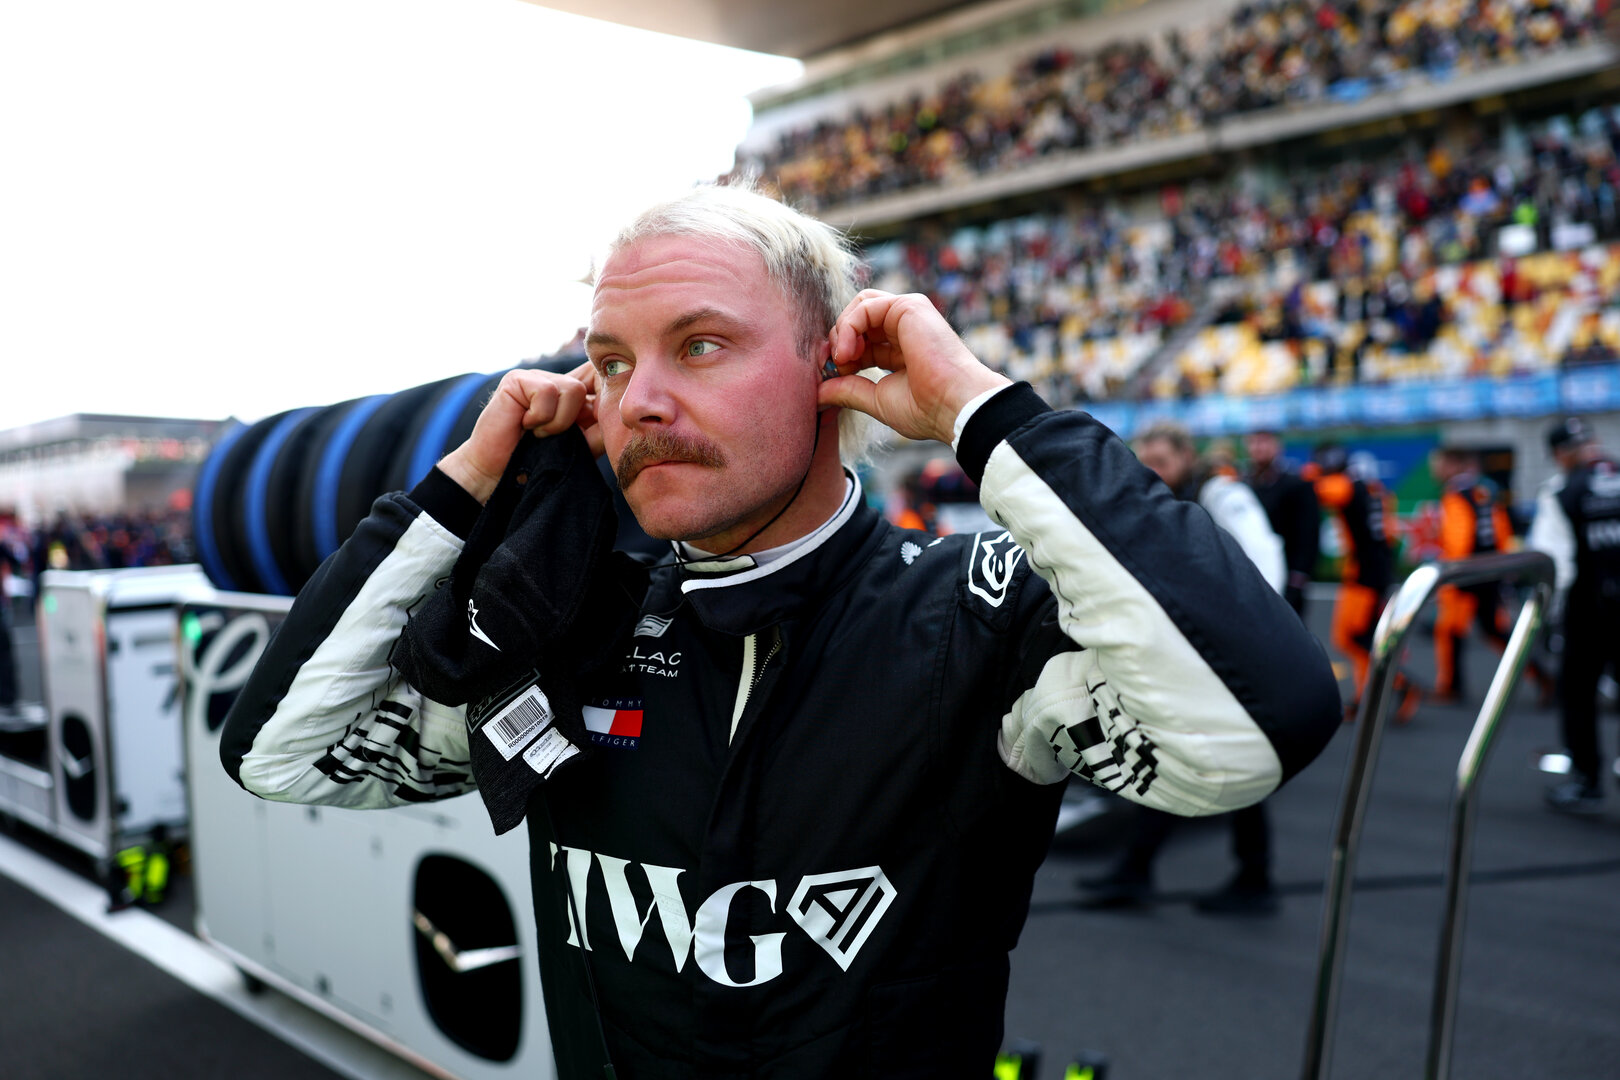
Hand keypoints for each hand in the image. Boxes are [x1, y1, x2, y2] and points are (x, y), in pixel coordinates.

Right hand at [438, 363, 601, 503]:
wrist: (501, 477)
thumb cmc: (539, 462)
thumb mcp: (580, 445)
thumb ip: (601, 426)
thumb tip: (624, 410)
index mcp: (571, 395)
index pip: (600, 376)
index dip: (609, 391)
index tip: (604, 417)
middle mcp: (555, 381)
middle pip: (593, 379)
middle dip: (584, 415)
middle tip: (563, 434)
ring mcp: (536, 378)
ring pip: (573, 389)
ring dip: (559, 421)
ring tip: (540, 433)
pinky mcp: (517, 380)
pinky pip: (547, 392)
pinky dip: (540, 417)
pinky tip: (525, 426)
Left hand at [818, 290, 1010, 444]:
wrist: (954, 407)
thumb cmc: (926, 409)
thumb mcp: (876, 400)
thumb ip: (848, 390)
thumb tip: (817, 393)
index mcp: (898, 350)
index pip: (858, 340)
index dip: (839, 355)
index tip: (831, 377)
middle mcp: (904, 328)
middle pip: (856, 317)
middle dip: (838, 340)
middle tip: (835, 367)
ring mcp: (908, 314)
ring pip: (859, 306)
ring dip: (841, 332)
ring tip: (843, 360)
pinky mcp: (909, 306)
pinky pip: (865, 306)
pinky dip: (849, 327)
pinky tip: (849, 353)